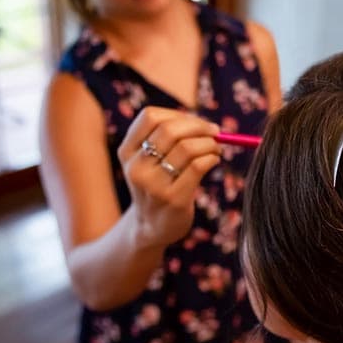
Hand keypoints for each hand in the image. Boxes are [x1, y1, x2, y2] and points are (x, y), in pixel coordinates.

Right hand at [117, 106, 221, 247]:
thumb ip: (167, 138)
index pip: (150, 116)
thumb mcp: (147, 161)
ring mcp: (153, 185)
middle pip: (170, 130)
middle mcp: (136, 167)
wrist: (151, 227)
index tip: (195, 121)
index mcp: (127, 151)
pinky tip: (214, 160)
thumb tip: (205, 122)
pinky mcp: (174, 199)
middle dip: (199, 126)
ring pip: (188, 147)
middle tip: (214, 130)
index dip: (178, 115)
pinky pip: (199, 166)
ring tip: (215, 148)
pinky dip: (212, 157)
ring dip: (209, 143)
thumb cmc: (157, 185)